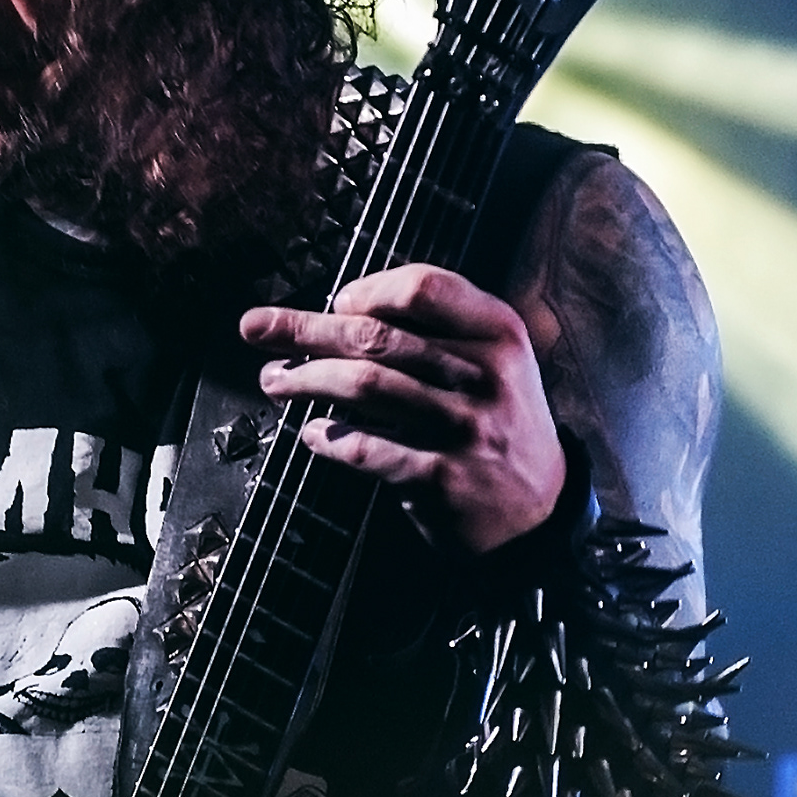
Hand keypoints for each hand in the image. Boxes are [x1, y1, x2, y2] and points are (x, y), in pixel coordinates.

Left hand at [241, 264, 567, 555]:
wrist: (539, 509)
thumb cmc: (498, 420)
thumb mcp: (496, 360)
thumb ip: (442, 328)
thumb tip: (344, 309)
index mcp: (497, 334)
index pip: (424, 288)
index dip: (370, 289)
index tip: (337, 302)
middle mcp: (482, 376)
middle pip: (378, 336)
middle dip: (305, 329)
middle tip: (257, 328)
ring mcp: (462, 429)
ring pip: (365, 387)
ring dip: (305, 380)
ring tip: (274, 380)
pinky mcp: (441, 479)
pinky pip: (367, 450)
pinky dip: (328, 439)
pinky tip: (308, 435)